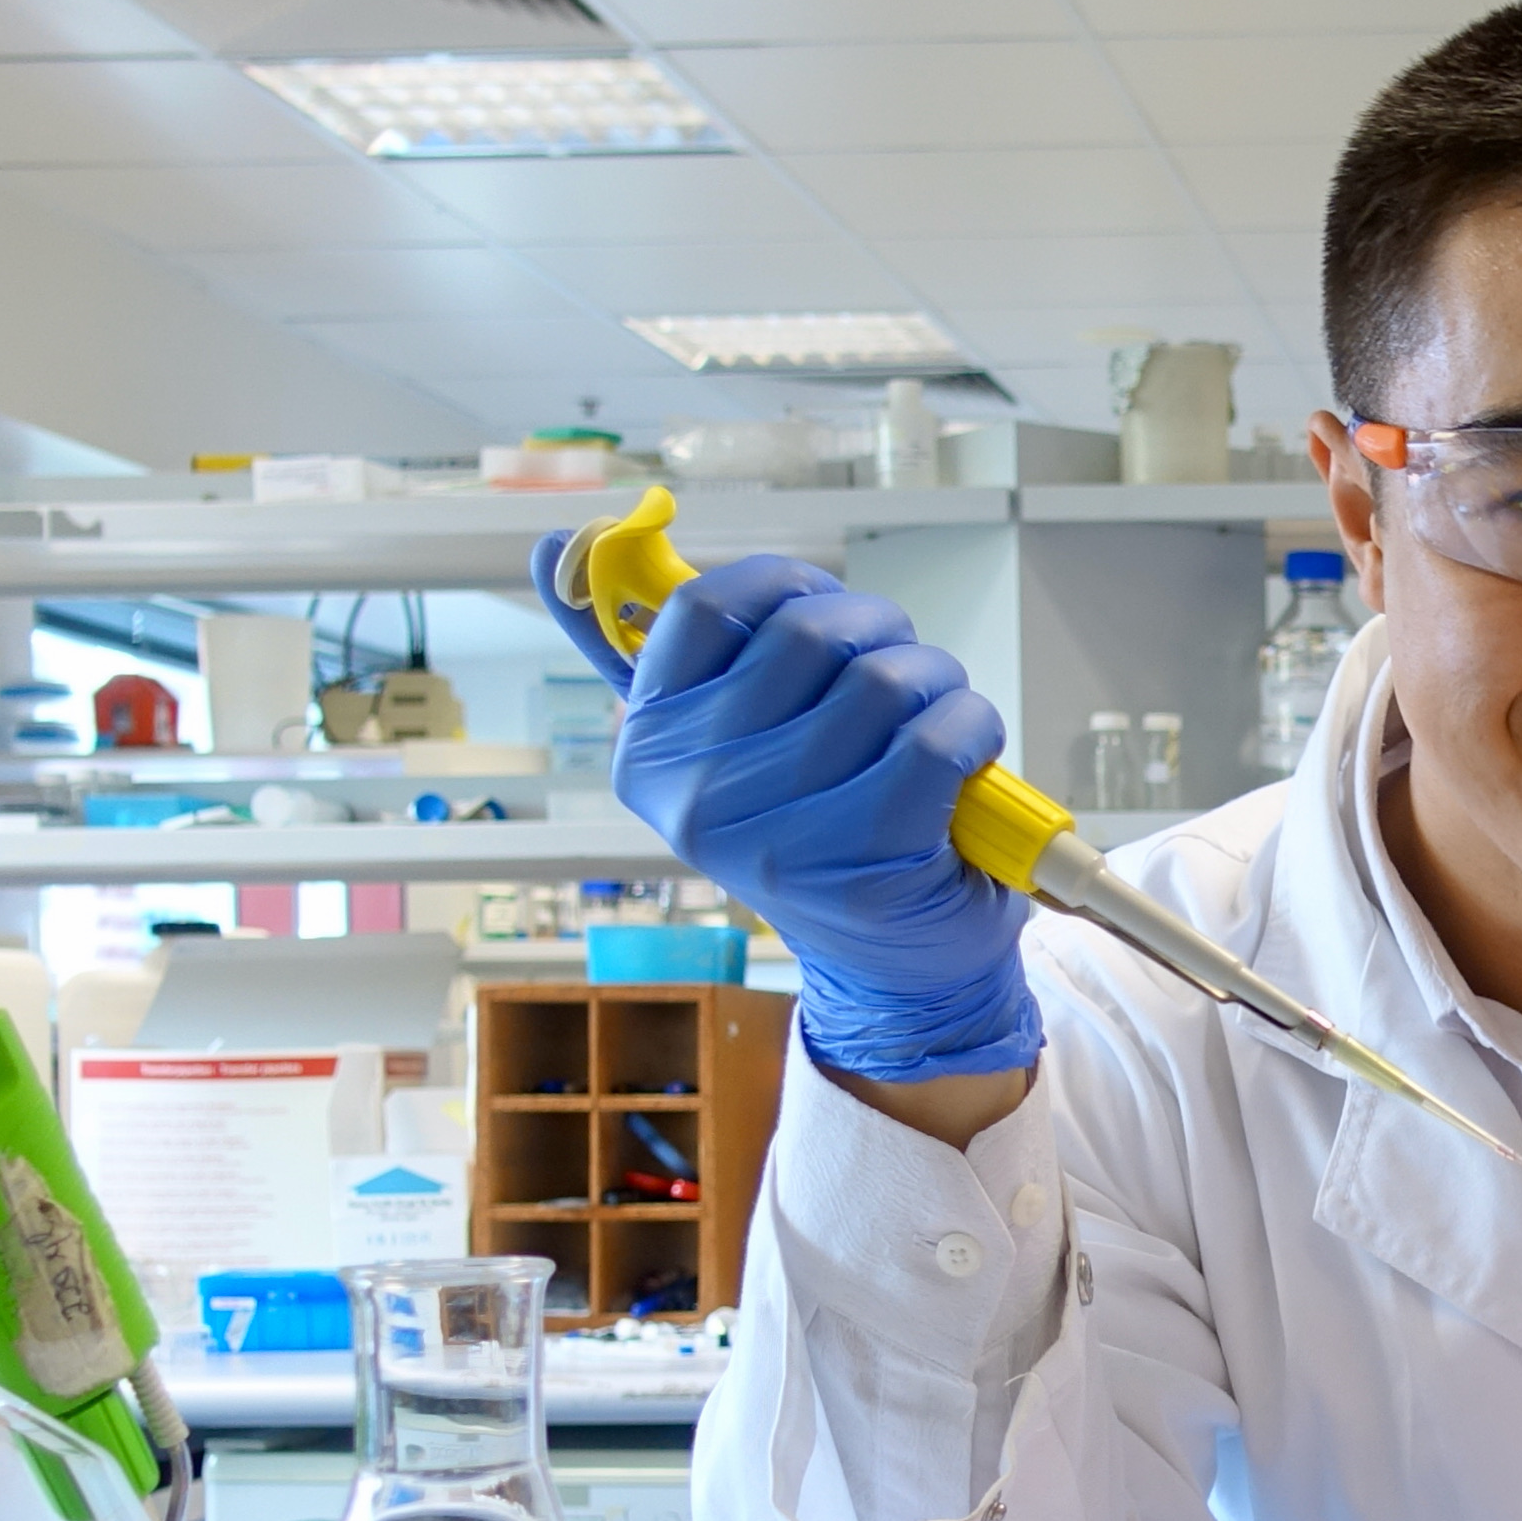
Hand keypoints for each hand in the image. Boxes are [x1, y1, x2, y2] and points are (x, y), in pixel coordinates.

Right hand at [538, 531, 1036, 1080]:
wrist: (895, 975)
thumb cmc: (826, 835)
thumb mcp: (730, 750)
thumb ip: (660, 658)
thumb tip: (550, 545)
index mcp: (651, 752)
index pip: (704, 607)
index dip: (786, 585)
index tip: (823, 607)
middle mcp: (698, 796)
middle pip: (812, 632)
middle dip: (882, 633)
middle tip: (901, 678)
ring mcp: (779, 836)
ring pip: (885, 680)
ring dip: (936, 683)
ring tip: (934, 725)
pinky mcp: (866, 865)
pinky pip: (937, 737)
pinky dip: (971, 729)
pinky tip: (966, 761)